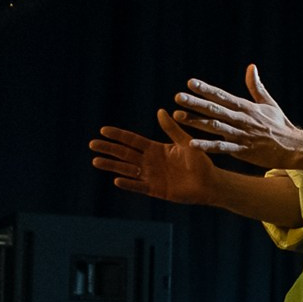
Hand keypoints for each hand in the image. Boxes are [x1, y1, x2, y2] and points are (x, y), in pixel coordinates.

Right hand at [89, 109, 217, 202]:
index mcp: (156, 149)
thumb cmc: (200, 162)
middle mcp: (150, 162)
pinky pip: (139, 186)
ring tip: (96, 161)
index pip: (132, 141)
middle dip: (109, 149)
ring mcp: (151, 176)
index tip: (103, 130)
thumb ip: (172, 129)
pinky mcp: (156, 190)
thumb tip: (160, 111)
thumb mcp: (185, 142)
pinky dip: (129, 184)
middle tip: (92, 144)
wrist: (209, 183)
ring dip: (112, 165)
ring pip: (127, 170)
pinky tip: (116, 180)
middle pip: (125, 154)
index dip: (118, 136)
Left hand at [173, 66, 302, 171]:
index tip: (190, 82)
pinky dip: (207, 146)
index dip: (206, 89)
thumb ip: (256, 87)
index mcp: (247, 107)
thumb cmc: (281, 126)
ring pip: (215, 126)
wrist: (295, 148)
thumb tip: (251, 67)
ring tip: (178, 116)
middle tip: (178, 96)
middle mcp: (242, 119)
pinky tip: (192, 143)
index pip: (223, 95)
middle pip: (215, 109)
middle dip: (196, 102)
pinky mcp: (244, 151)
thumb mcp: (269, 104)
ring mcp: (242, 135)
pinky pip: (222, 148)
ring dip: (196, 121)